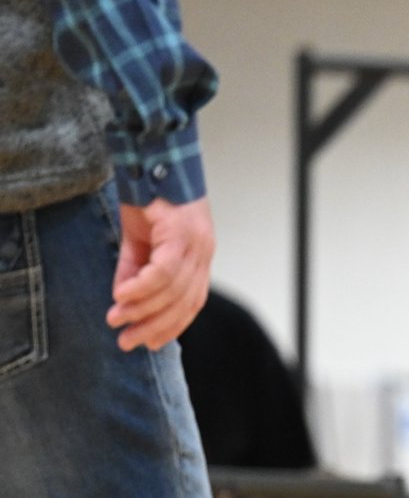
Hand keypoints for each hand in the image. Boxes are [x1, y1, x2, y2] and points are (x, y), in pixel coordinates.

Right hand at [109, 198, 215, 351]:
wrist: (152, 153)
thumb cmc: (148, 194)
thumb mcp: (139, 238)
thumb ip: (134, 268)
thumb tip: (122, 300)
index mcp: (199, 256)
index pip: (192, 303)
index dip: (171, 326)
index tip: (149, 344)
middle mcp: (203, 252)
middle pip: (184, 302)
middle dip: (155, 327)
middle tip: (127, 342)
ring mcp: (196, 242)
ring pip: (172, 290)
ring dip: (142, 310)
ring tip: (117, 320)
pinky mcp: (181, 231)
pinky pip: (162, 270)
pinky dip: (142, 287)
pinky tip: (121, 296)